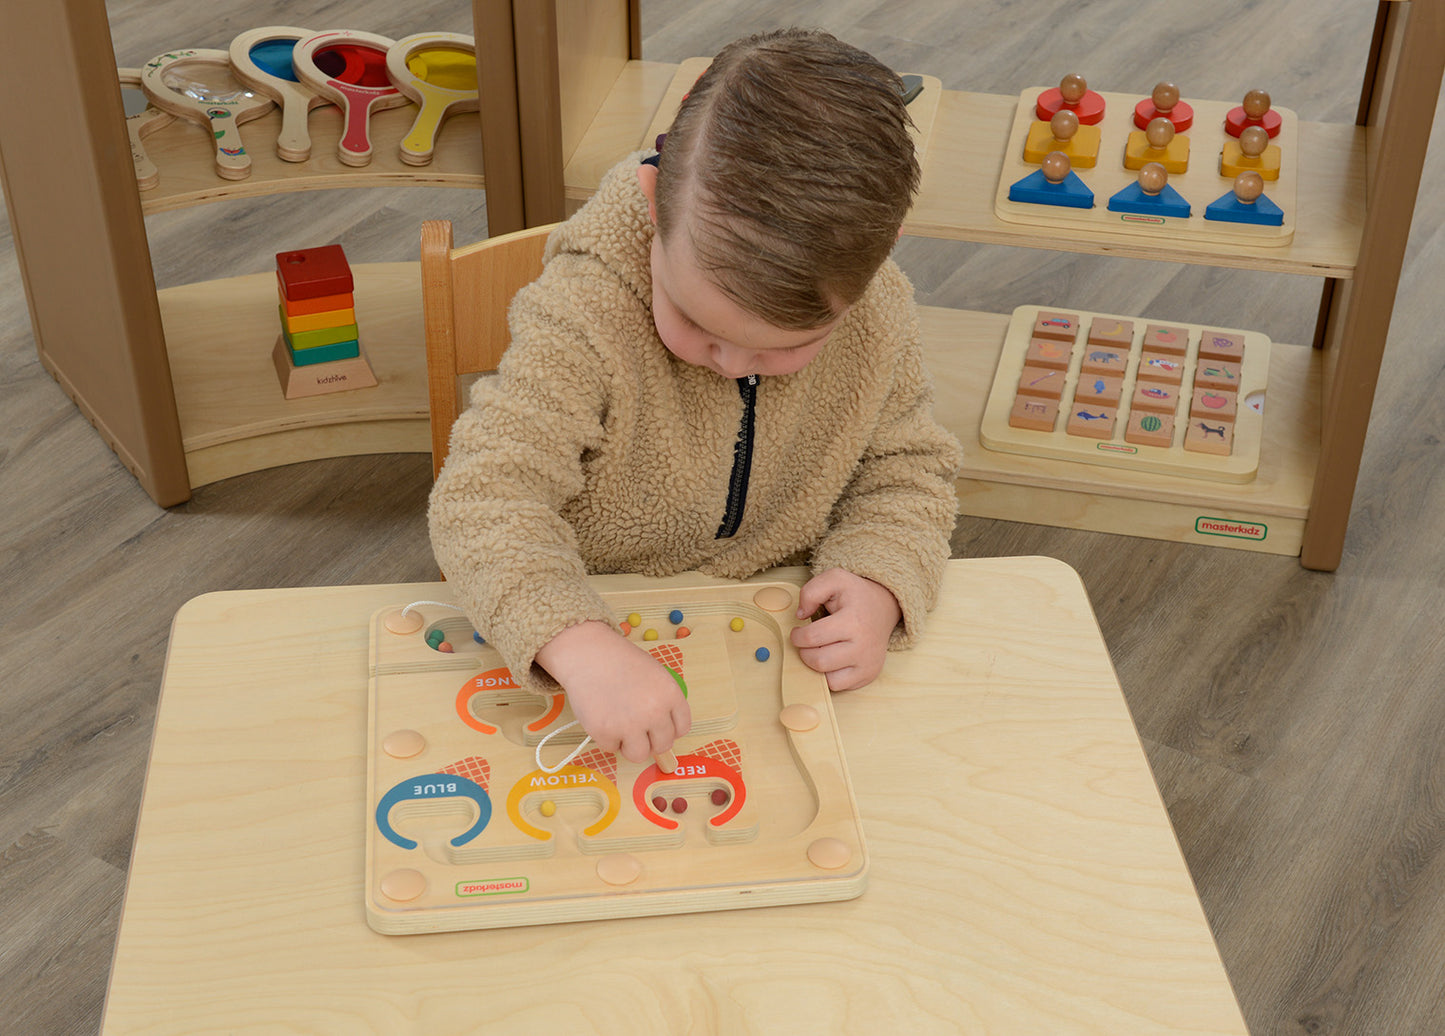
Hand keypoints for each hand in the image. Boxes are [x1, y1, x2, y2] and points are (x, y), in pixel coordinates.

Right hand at [535, 621, 691, 763]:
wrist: (587, 653)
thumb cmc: (619, 661)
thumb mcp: (655, 675)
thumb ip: (663, 701)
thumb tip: (663, 732)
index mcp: (670, 695)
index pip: (682, 728)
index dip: (669, 729)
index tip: (658, 726)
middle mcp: (654, 712)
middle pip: (663, 745)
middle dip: (650, 739)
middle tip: (636, 726)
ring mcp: (630, 725)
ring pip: (639, 755)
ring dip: (630, 745)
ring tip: (619, 726)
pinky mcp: (605, 732)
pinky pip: (611, 748)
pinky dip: (606, 738)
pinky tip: (602, 716)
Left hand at [790, 569, 901, 690]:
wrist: (884, 607)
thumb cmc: (855, 594)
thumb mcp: (835, 578)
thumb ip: (811, 591)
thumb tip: (800, 616)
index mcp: (853, 621)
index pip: (812, 638)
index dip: (797, 636)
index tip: (798, 631)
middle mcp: (863, 646)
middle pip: (819, 661)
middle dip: (804, 653)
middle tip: (806, 643)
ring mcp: (868, 663)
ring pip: (828, 679)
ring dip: (816, 666)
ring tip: (818, 651)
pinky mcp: (869, 675)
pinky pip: (839, 686)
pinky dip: (829, 676)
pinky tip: (830, 661)